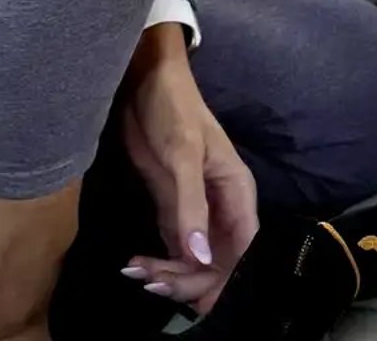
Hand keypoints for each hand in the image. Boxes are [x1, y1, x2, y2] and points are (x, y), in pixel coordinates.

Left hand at [119, 30, 257, 315]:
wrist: (144, 80)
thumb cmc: (172, 107)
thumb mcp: (182, 154)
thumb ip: (191, 206)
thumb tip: (201, 258)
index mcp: (237, 193)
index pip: (242, 251)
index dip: (225, 279)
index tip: (194, 296)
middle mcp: (222, 208)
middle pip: (218, 264)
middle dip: (189, 281)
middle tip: (151, 281)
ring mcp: (197, 211)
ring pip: (194, 262)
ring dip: (170, 277)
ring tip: (136, 270)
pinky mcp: (173, 209)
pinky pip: (173, 250)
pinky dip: (158, 264)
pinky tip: (134, 264)